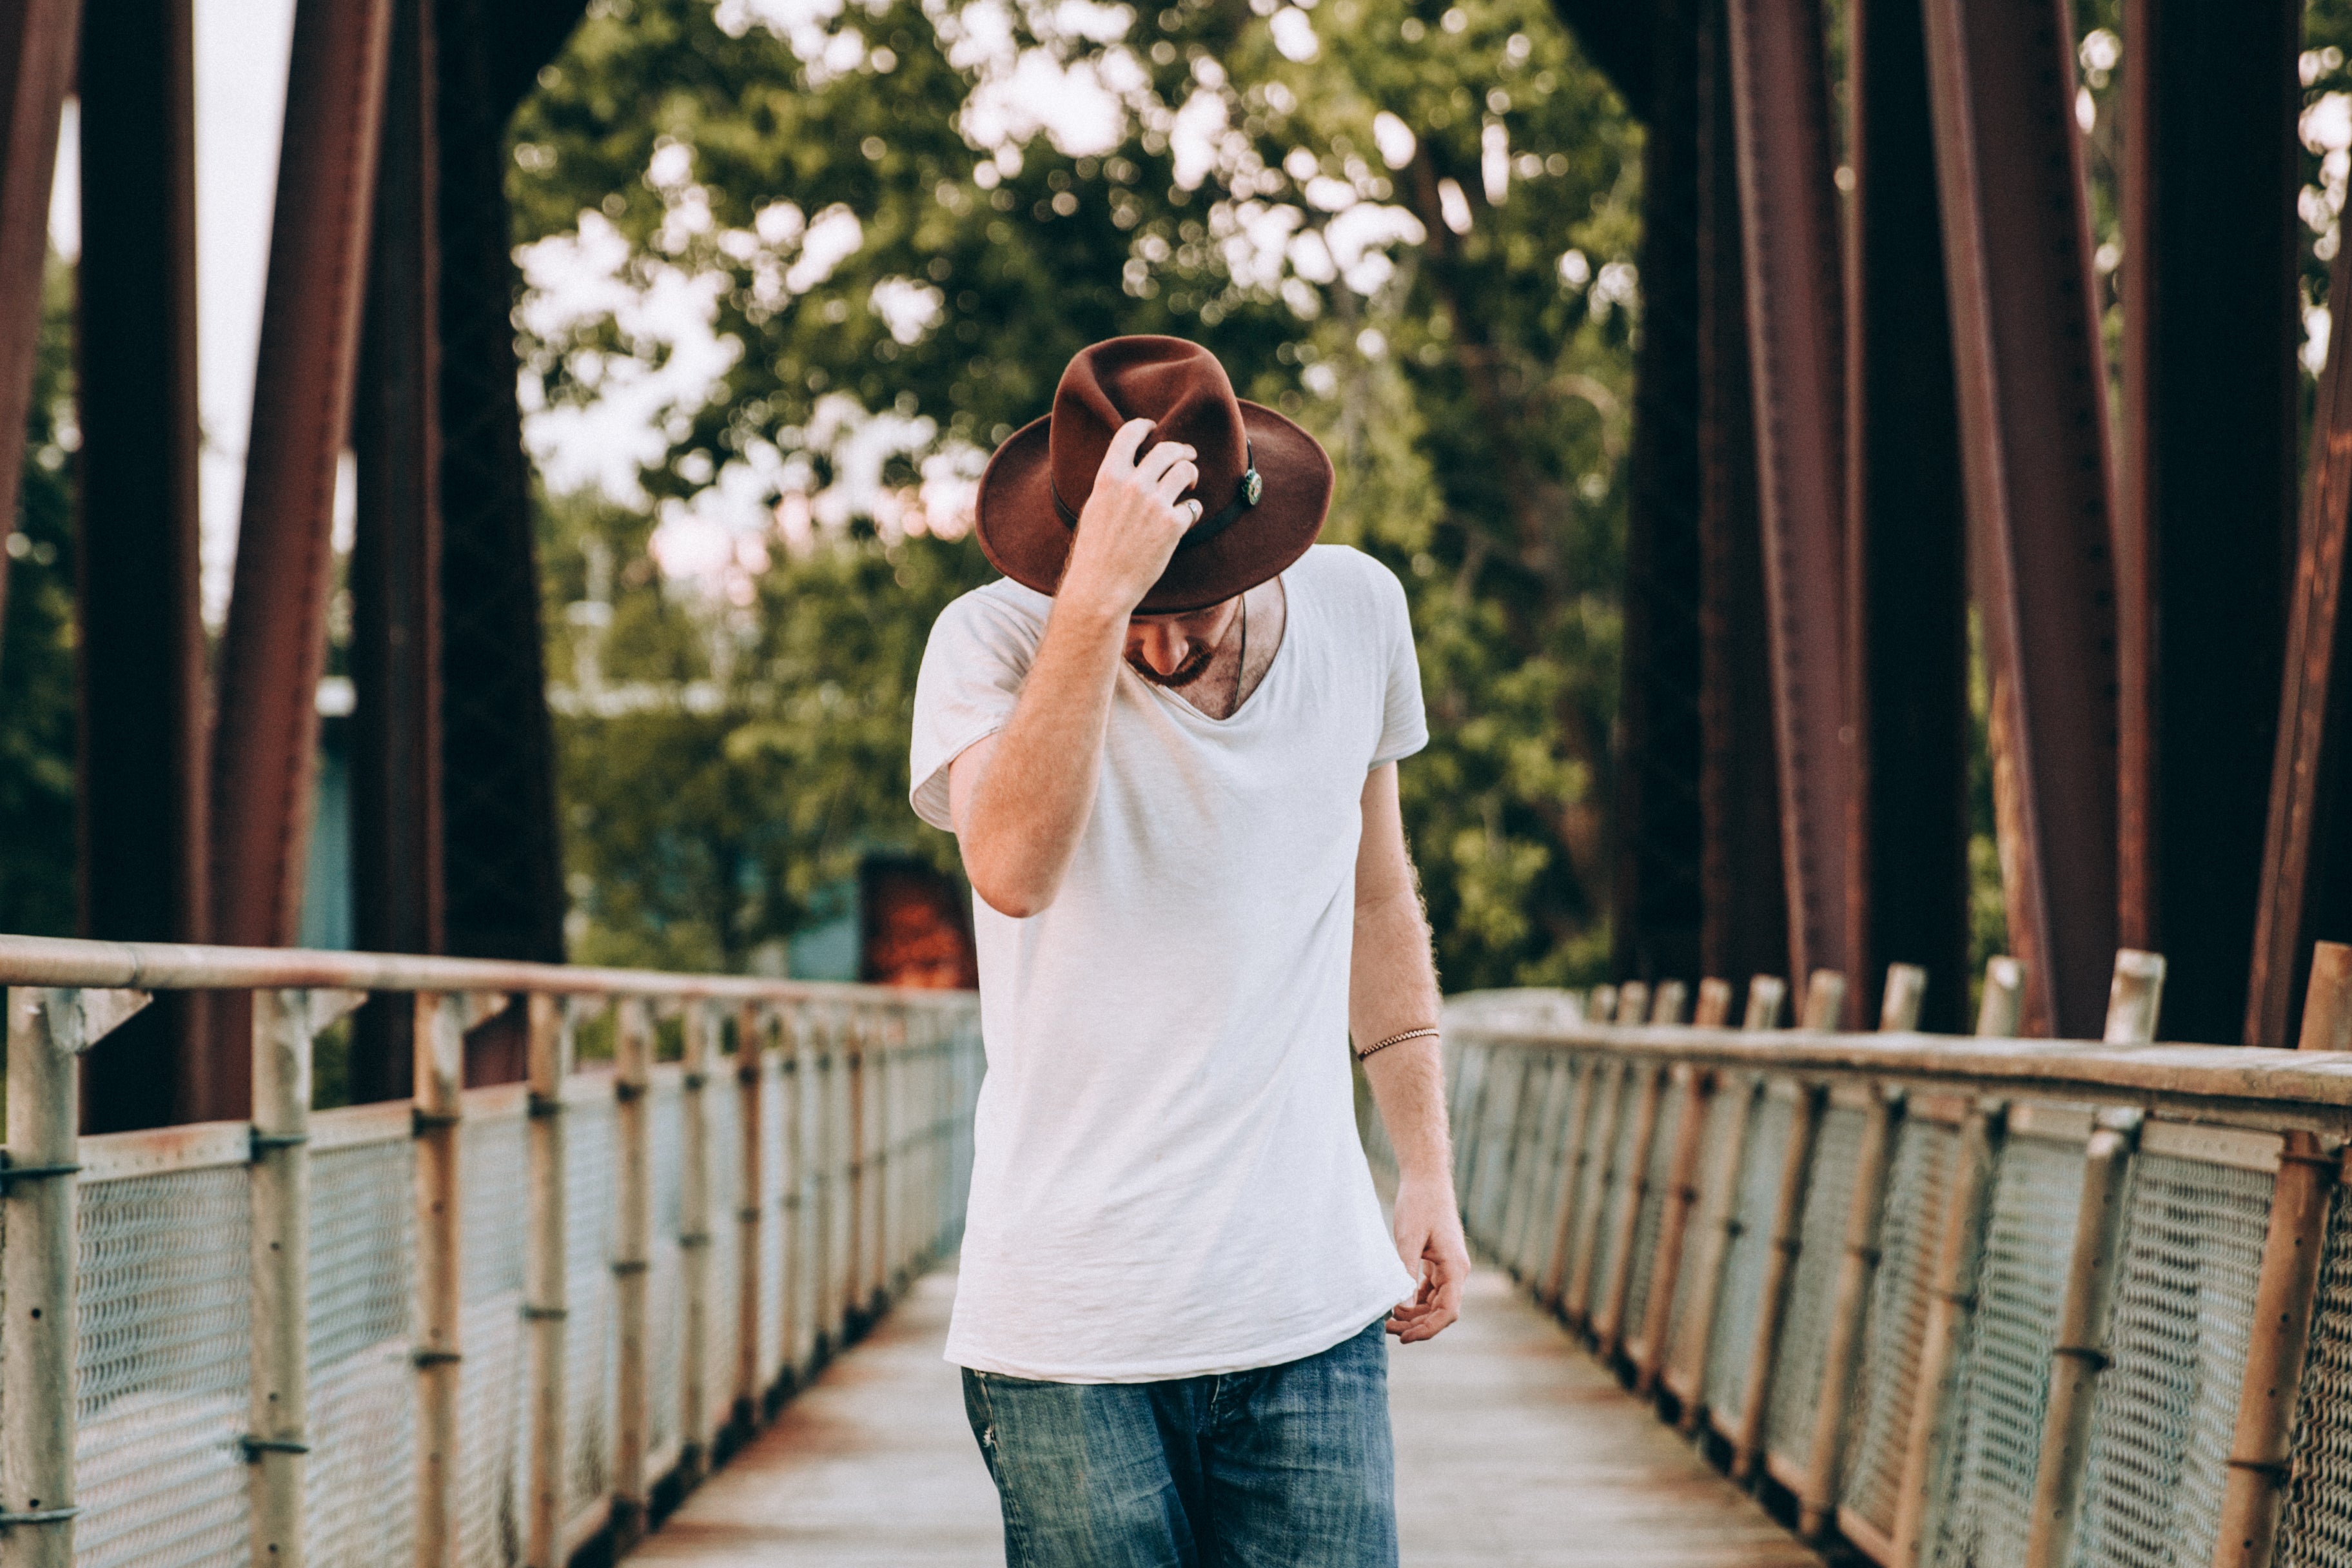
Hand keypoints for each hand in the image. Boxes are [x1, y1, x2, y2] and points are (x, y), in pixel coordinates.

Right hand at [1058, 419, 1200, 616]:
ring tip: (1189, 485)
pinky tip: (1186, 518)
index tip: (1153, 428)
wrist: (1101, 587)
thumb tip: (1130, 468)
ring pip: (1185, 471)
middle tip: (1187, 455)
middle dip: (1181, 450)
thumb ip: (1112, 484)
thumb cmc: (1094, 551)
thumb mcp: (1095, 507)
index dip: (1145, 426)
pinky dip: (1192, 511)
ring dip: (1191, 474)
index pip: (1130, 434)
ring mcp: (1155, 504)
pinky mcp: (1172, 525)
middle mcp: (1133, 485)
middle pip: (1167, 450)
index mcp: (1108, 476)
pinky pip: (1193, 507)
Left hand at [1387, 1172, 1467, 1342]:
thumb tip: (1400, 1306)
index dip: (1428, 1329)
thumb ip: (1405, 1271)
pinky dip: (1413, 1300)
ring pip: (1434, 1302)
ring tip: (1387, 1320)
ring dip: (1413, 1314)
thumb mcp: (1408, 1238)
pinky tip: (1394, 1303)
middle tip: (1388, 1330)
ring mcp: (1447, 1267)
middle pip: (1440, 1311)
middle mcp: (1455, 1271)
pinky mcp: (1437, 1261)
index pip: (1447, 1312)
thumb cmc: (1419, 1204)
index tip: (1404, 1337)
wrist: (1426, 1178)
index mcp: (1455, 1268)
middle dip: (1416, 1325)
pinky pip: (1428, 1290)